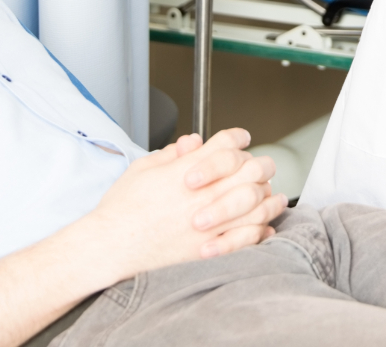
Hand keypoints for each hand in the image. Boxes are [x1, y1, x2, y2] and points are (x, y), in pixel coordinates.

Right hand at [76, 129, 285, 283]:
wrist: (111, 246)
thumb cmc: (122, 209)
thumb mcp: (143, 168)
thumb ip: (172, 153)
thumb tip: (192, 142)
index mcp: (188, 169)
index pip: (227, 143)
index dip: (238, 136)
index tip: (242, 139)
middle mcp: (204, 194)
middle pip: (251, 169)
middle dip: (260, 163)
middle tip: (261, 166)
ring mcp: (210, 222)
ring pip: (256, 203)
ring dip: (269, 197)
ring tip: (274, 196)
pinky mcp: (210, 248)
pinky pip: (247, 237)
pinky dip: (260, 230)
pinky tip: (265, 226)